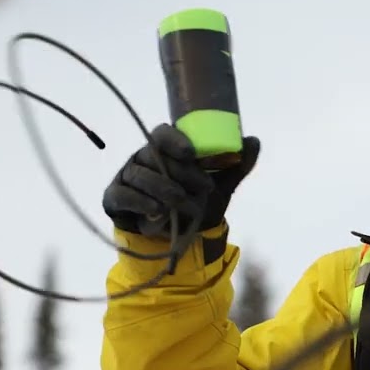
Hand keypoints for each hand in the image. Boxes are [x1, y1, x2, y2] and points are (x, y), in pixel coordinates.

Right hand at [102, 123, 259, 237]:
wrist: (178, 235)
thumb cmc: (196, 202)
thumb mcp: (221, 186)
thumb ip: (237, 165)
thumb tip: (253, 141)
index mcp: (165, 149)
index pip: (163, 134)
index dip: (175, 140)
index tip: (190, 153)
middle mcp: (143, 158)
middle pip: (154, 156)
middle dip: (180, 173)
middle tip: (204, 188)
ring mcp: (127, 176)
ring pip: (140, 175)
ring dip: (164, 190)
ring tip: (182, 203)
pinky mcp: (115, 197)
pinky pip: (124, 195)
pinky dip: (141, 203)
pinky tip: (157, 212)